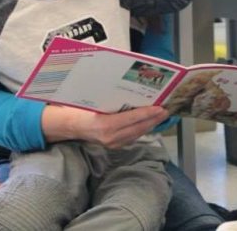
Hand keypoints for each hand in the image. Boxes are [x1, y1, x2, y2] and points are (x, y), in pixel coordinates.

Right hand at [42, 105, 168, 148]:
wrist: (70, 126)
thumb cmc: (81, 109)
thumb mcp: (95, 101)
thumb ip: (113, 99)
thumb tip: (132, 89)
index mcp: (104, 124)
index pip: (131, 119)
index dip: (147, 113)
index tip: (160, 107)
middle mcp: (110, 137)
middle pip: (138, 127)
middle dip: (154, 119)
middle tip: (166, 109)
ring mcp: (112, 143)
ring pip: (138, 133)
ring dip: (151, 124)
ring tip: (161, 115)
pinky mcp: (115, 146)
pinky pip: (133, 137)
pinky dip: (143, 129)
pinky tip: (149, 122)